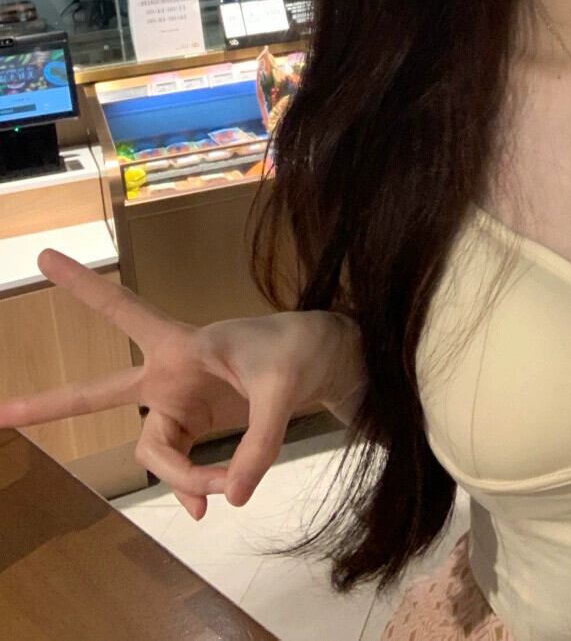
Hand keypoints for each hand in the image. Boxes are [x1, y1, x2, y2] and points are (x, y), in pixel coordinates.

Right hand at [0, 248, 354, 520]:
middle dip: (50, 404)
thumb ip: (257, 445)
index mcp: (184, 344)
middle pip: (102, 393)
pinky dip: (193, 489)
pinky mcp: (200, 428)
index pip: (125, 311)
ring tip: (226, 489)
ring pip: (157, 453)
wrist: (330, 363)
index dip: (84, 288)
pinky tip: (207, 507)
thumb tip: (230, 496)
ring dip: (186, 478)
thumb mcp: (285, 389)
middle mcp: (173, 374)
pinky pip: (179, 468)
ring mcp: (183, 404)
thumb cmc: (302, 351)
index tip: (46, 257)